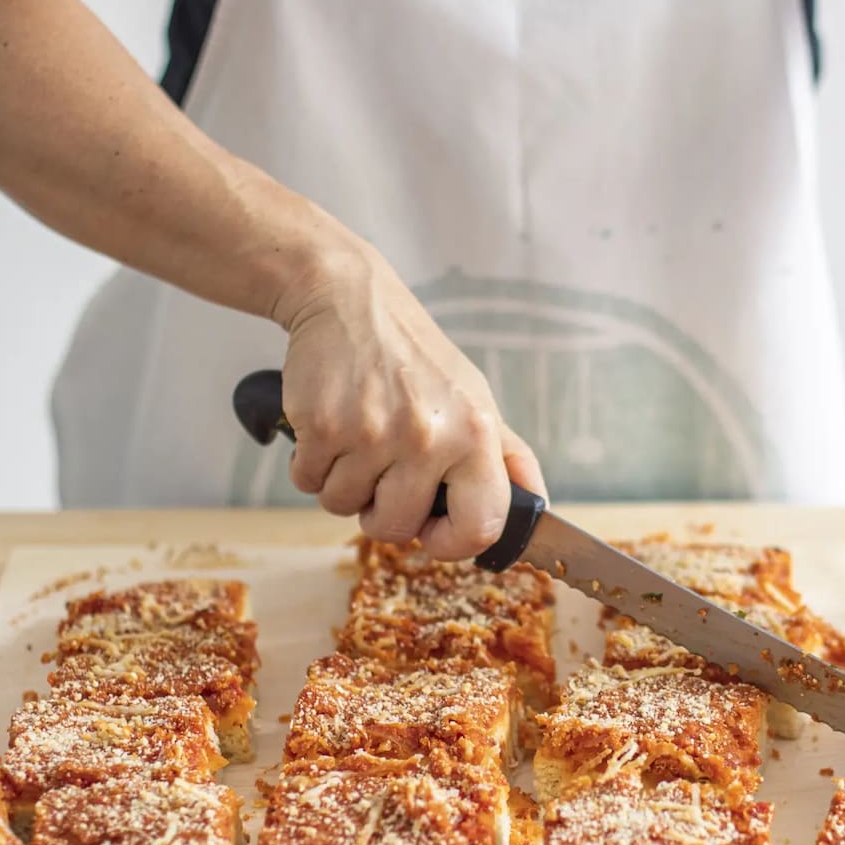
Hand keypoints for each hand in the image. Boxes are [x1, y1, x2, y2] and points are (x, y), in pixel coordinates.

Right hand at [272, 240, 545, 558]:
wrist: (350, 300)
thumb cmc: (416, 357)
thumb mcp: (476, 399)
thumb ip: (506, 458)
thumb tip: (536, 511)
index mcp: (476, 434)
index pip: (481, 526)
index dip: (453, 543)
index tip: (433, 532)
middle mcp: (428, 436)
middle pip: (396, 527)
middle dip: (381, 512)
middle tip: (382, 472)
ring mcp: (372, 433)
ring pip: (344, 507)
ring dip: (343, 485)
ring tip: (356, 438)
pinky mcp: (322, 427)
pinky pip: (307, 483)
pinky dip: (311, 465)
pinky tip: (328, 427)